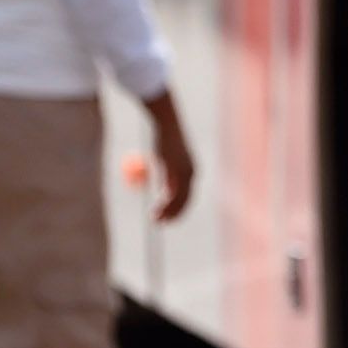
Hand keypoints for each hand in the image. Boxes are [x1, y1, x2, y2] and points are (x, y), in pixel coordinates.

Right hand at [147, 93, 198, 223]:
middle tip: (161, 223)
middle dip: (173, 214)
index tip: (168, 218)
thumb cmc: (165, 140)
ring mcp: (185, 172)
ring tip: (156, 220)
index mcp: (191, 171)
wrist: (167, 124)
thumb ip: (169, 176)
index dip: (178, 209)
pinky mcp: (177, 169)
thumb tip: (166, 190)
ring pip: (180, 200)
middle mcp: (192, 173)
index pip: (188, 196)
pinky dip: (165, 205)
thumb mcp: (167, 161)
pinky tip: (157, 210)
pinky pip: (172, 193)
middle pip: (185, 200)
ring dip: (168, 212)